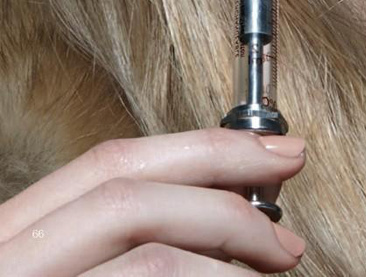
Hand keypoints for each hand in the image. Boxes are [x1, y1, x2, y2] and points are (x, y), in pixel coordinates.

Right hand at [0, 127, 305, 274]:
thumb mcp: (68, 266)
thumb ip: (127, 238)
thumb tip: (229, 211)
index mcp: (17, 233)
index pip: (109, 163)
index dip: (200, 147)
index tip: (269, 148)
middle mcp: (14, 258)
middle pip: (129, 193)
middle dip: (225, 183)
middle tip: (292, 192)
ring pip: (151, 257)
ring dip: (230, 253)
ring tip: (277, 264)